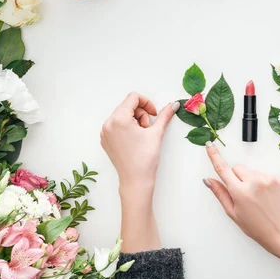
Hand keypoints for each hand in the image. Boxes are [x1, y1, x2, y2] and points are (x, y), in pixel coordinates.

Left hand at [100, 93, 178, 252]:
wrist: (135, 180)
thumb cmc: (145, 157)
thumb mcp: (156, 133)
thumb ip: (165, 115)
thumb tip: (174, 104)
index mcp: (118, 118)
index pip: (133, 97)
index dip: (147, 103)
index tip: (154, 115)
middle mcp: (108, 123)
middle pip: (127, 106)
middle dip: (141, 114)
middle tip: (148, 129)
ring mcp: (105, 132)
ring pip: (122, 115)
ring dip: (135, 120)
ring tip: (142, 136)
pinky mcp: (105, 140)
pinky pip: (117, 125)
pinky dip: (127, 128)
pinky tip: (135, 140)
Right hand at [203, 143, 279, 278]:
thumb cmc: (256, 226)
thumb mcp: (233, 213)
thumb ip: (220, 193)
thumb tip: (209, 180)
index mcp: (240, 192)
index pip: (223, 169)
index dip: (215, 156)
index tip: (210, 146)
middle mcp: (254, 182)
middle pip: (237, 168)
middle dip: (237, 177)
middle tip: (243, 194)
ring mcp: (268, 179)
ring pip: (251, 171)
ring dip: (251, 180)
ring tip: (257, 197)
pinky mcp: (278, 178)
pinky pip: (264, 174)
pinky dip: (263, 182)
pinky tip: (266, 195)